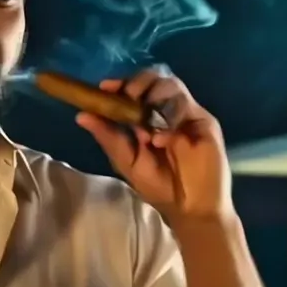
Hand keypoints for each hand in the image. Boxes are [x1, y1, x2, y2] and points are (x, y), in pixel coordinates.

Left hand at [75, 67, 233, 222]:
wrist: (190, 208)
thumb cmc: (159, 186)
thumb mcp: (127, 162)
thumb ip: (108, 138)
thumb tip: (81, 115)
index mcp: (145, 117)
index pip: (134, 89)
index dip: (120, 83)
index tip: (105, 87)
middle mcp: (166, 111)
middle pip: (155, 78)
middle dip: (139, 81)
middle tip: (128, 95)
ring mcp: (185, 115)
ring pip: (172, 85)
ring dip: (155, 95)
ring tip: (145, 120)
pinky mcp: (204, 123)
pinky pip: (187, 107)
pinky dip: (170, 119)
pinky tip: (161, 140)